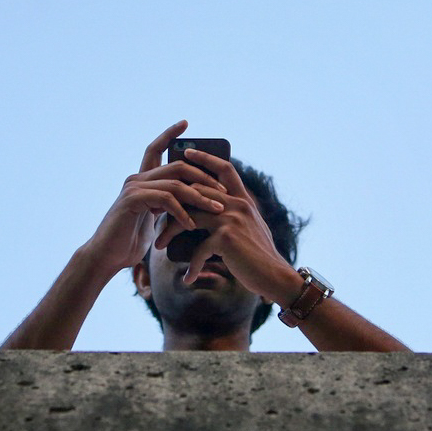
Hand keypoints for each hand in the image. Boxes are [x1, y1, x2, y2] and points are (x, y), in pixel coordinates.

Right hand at [82, 120, 225, 273]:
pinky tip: (192, 224)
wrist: (106, 257)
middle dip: (204, 176)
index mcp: (142, 180)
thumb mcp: (153, 219)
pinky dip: (183, 212)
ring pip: (175, 183)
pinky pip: (166, 199)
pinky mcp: (132, 200)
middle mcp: (136, 178)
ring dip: (200, 197)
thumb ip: (166, 205)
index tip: (185, 123)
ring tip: (217, 209)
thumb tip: (191, 199)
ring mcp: (133, 187)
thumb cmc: (129, 241)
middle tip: (223, 191)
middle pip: (177, 165)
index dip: (170, 134)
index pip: (156, 149)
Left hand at [154, 148, 297, 301]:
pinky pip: (198, 248)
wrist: (276, 277)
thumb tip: (209, 215)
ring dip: (170, 232)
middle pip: (197, 191)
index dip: (205, 158)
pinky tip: (188, 278)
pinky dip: (192, 266)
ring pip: (189, 217)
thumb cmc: (260, 258)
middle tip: (155, 213)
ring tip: (158, 245)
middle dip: (173, 202)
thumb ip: (233, 217)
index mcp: (243, 200)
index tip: (187, 152)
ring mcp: (231, 219)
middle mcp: (238, 204)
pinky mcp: (225, 238)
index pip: (224, 169)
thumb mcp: (250, 230)